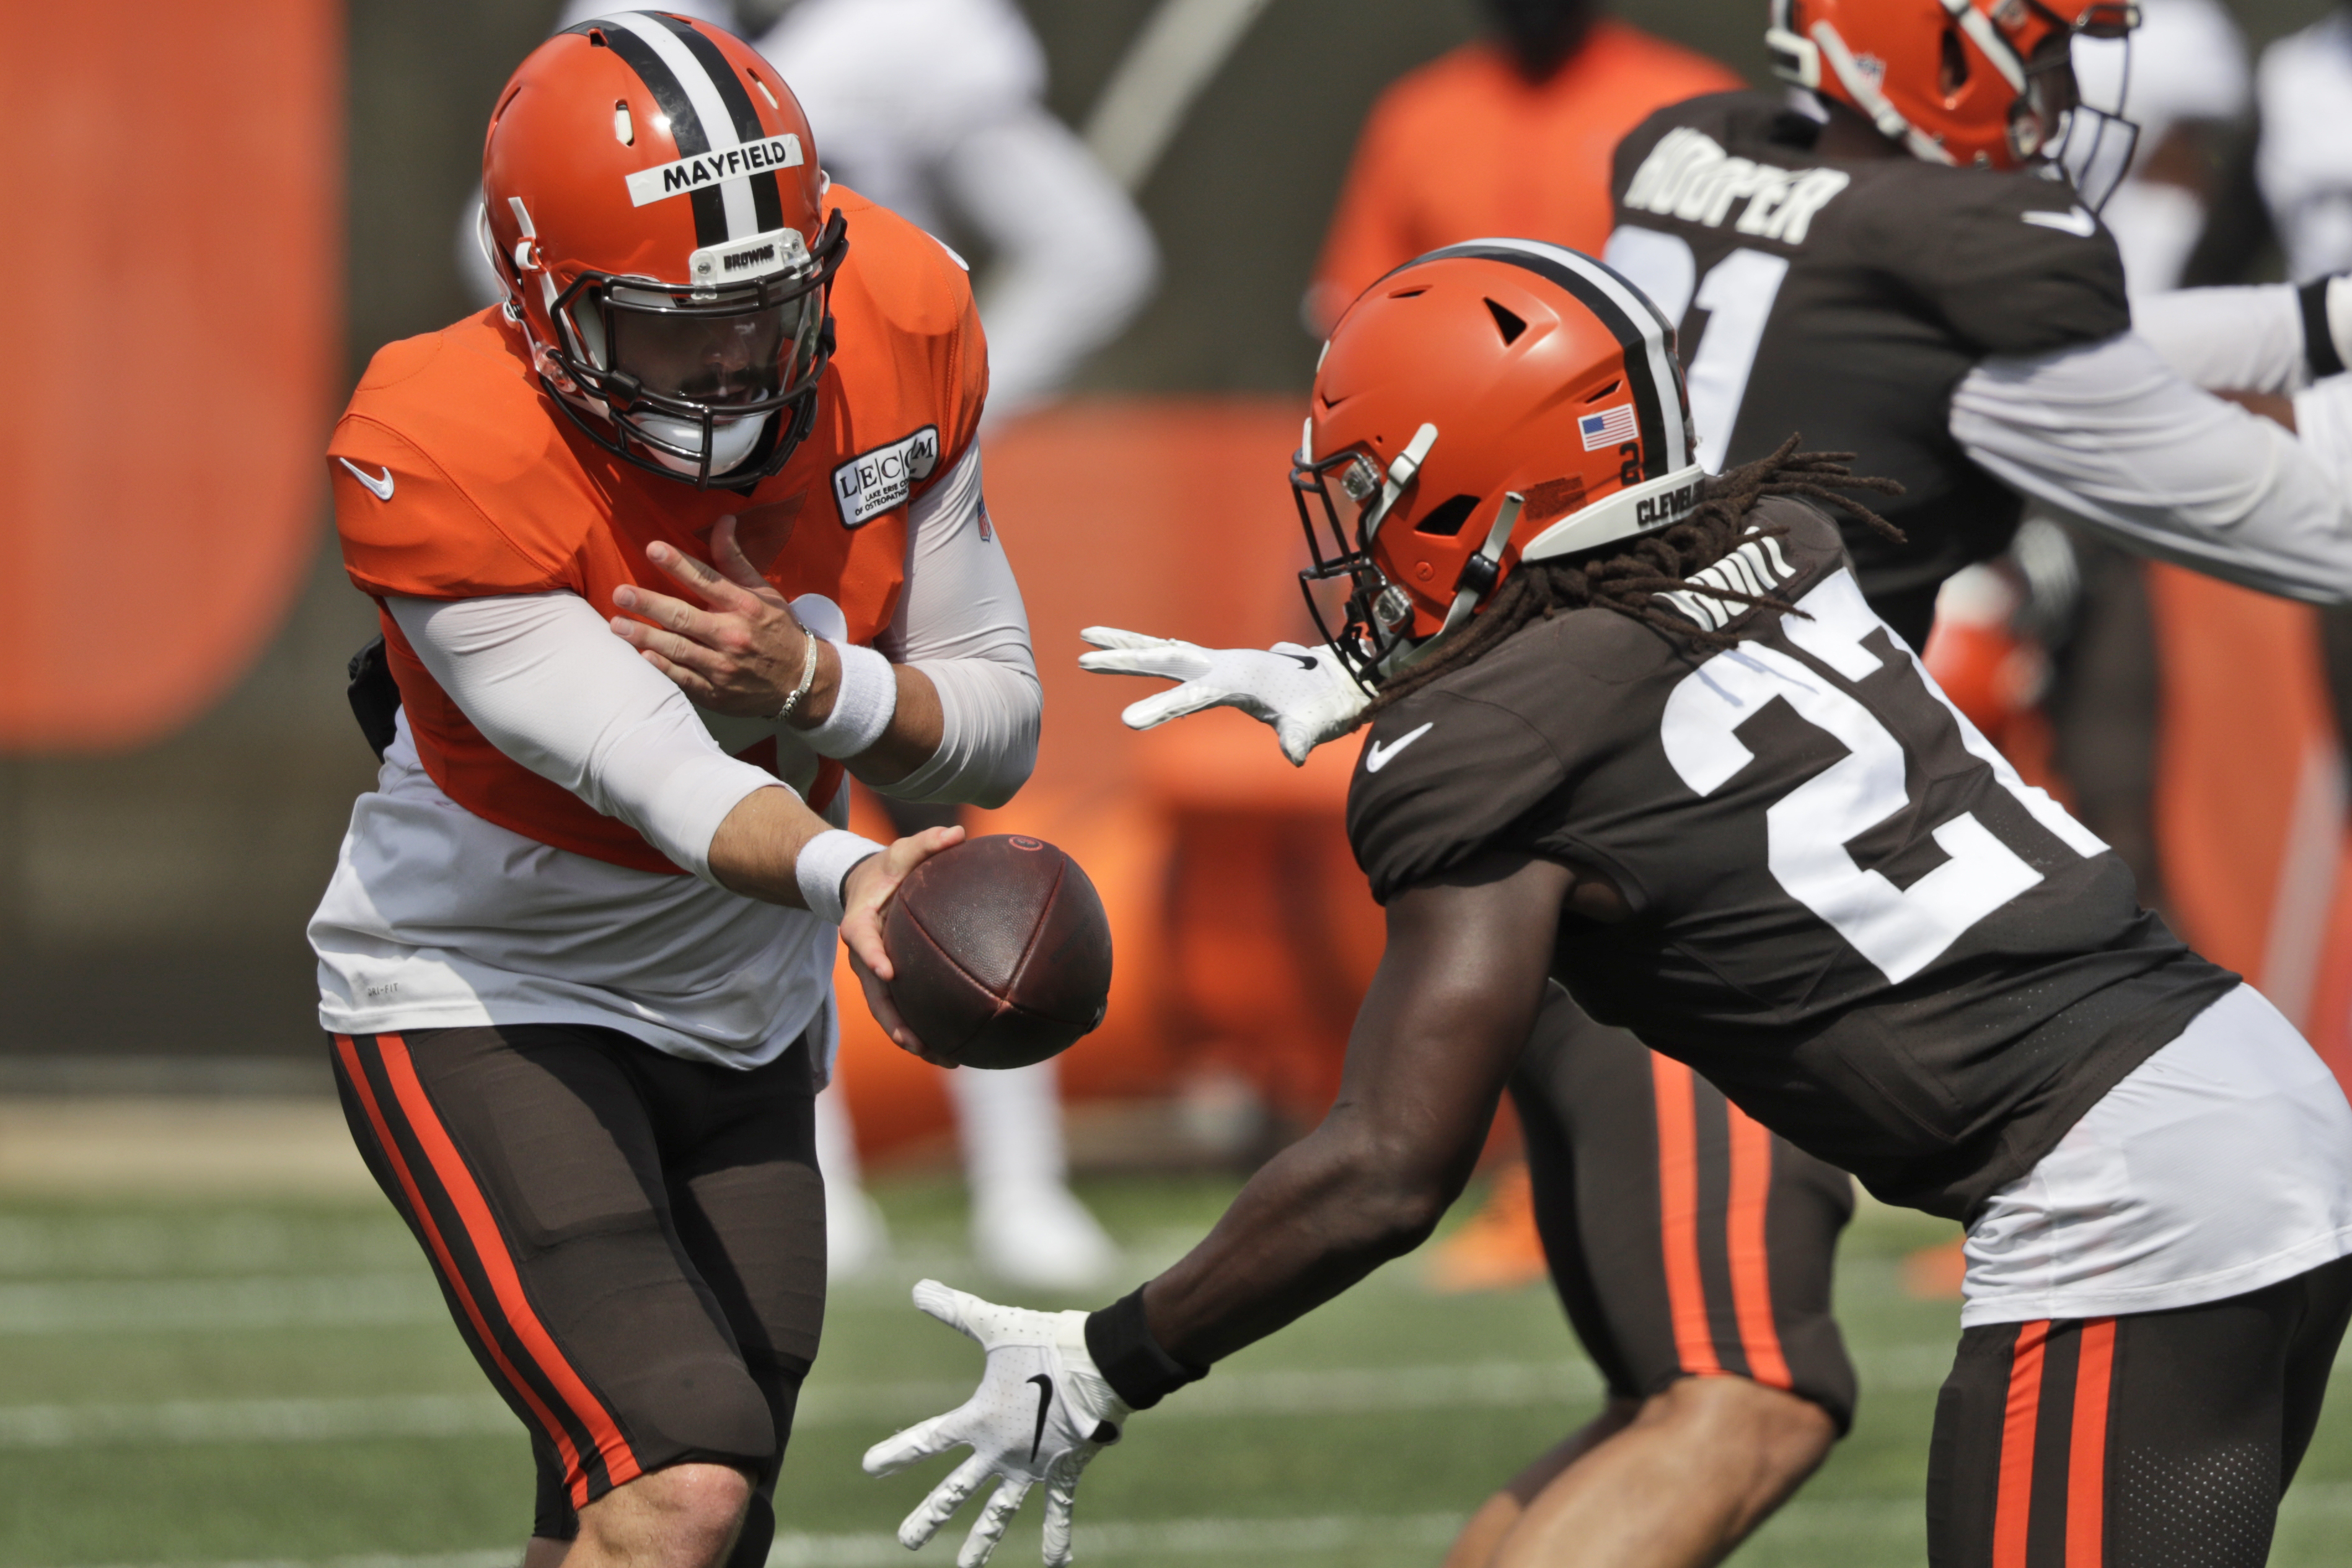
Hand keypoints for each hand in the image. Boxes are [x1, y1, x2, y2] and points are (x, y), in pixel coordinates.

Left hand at [610, 517, 831, 718]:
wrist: (802, 681)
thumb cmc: (778, 630)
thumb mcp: (764, 592)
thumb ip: (735, 559)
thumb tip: (723, 520)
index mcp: (745, 606)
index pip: (708, 580)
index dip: (679, 564)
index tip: (653, 549)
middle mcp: (733, 635)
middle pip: (685, 617)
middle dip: (650, 604)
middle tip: (621, 592)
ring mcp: (723, 667)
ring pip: (679, 649)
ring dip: (645, 636)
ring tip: (617, 624)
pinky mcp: (716, 692)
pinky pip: (684, 679)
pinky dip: (663, 668)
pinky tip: (642, 656)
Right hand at [839, 825, 963, 1064]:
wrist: (867, 886)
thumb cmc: (889, 868)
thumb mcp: (903, 850)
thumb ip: (927, 842)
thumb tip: (957, 833)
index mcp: (861, 922)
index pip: (861, 939)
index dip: (872, 956)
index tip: (887, 971)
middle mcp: (864, 955)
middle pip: (874, 993)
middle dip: (892, 1020)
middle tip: (912, 1041)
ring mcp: (875, 974)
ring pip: (888, 1012)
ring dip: (911, 1037)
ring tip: (943, 1059)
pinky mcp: (891, 983)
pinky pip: (904, 1011)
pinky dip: (923, 1032)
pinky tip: (954, 1051)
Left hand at [864, 1281, 1129, 1567]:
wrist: (1098, 1363)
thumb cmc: (1044, 1341)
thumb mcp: (995, 1325)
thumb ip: (956, 1311)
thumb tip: (916, 1287)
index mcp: (980, 1419)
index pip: (928, 1439)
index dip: (898, 1453)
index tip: (869, 1468)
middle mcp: (1000, 1450)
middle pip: (956, 1491)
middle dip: (930, 1516)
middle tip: (905, 1542)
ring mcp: (1031, 1465)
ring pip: (1001, 1511)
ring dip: (983, 1541)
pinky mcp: (1063, 1469)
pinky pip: (1058, 1509)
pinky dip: (1057, 1536)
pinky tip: (1056, 1565)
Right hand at [1077, 627, 1368, 765]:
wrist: (1339, 680)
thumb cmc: (1325, 706)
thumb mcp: (1314, 724)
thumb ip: (1300, 737)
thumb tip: (1294, 756)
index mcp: (1240, 679)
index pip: (1193, 696)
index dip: (1162, 708)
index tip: (1127, 721)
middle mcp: (1224, 665)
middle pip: (1166, 660)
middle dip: (1124, 660)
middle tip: (1083, 658)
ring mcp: (1220, 663)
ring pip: (1164, 651)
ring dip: (1126, 645)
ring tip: (1085, 640)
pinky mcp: (1220, 668)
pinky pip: (1176, 657)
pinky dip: (1148, 649)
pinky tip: (1126, 649)